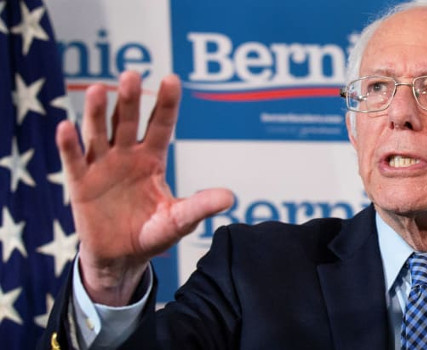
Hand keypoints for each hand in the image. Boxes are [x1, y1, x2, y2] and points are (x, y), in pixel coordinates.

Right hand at [56, 71, 233, 305]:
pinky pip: (74, 161)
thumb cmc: (153, 233)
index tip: (172, 79)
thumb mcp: (179, 220)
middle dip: (129, 99)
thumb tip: (230, 198)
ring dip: (96, 112)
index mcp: (152, 159)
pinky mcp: (81, 183)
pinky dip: (69, 145)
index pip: (161, 125)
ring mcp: (102, 166)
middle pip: (127, 122)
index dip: (165, 104)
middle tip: (131, 75)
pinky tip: (66, 127)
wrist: (122, 257)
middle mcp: (126, 155)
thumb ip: (200, 207)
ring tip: (98, 89)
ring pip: (99, 133)